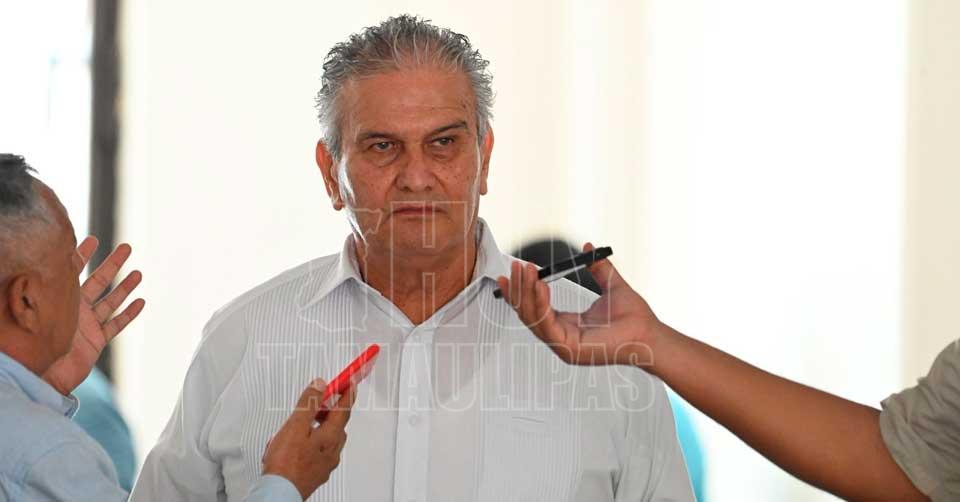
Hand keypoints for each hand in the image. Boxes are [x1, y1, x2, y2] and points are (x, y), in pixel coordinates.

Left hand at [44, 237, 144, 394]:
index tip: (93, 240)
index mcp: (59, 300)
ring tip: (138, 273)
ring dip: (125, 287)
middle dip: (113, 264)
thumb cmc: (33, 347)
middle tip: (126, 248)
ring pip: (111, 301)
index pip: (72, 271)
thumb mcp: (38, 313)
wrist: (42, 377)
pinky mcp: (97, 340)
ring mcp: (88, 324)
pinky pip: (116, 324)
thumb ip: (41, 293)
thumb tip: (36, 266)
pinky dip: (129, 314)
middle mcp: (75, 309)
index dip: (82, 255)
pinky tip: (140, 302)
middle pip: (98, 281)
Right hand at [262, 379, 356, 499]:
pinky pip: (320, 452)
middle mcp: (332, 451)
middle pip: (338, 425)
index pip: (343, 410)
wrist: (279, 492)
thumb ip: (308, 404)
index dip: (347, 394)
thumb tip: (319, 386)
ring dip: (322, 427)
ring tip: (308, 422)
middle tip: (324, 401)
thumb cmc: (286, 464)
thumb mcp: (296, 426)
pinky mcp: (315, 473)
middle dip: (332, 411)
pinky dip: (315, 443)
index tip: (350, 384)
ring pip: (329, 440)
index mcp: (330, 437)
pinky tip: (302, 444)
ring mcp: (325, 464)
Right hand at [496, 242, 662, 366]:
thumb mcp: (612, 285)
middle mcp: (562, 338)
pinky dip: (540, 303)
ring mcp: (563, 346)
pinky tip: (539, 285)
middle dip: (518, 289)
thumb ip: (599, 269)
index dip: (524, 290)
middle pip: (528, 313)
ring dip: (526, 292)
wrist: (650, 333)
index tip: (517, 271)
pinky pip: (546, 324)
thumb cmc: (635, 319)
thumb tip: (590, 248)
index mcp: (568, 326)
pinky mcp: (569, 349)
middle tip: (514, 267)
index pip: (536, 309)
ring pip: (533, 318)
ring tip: (525, 271)